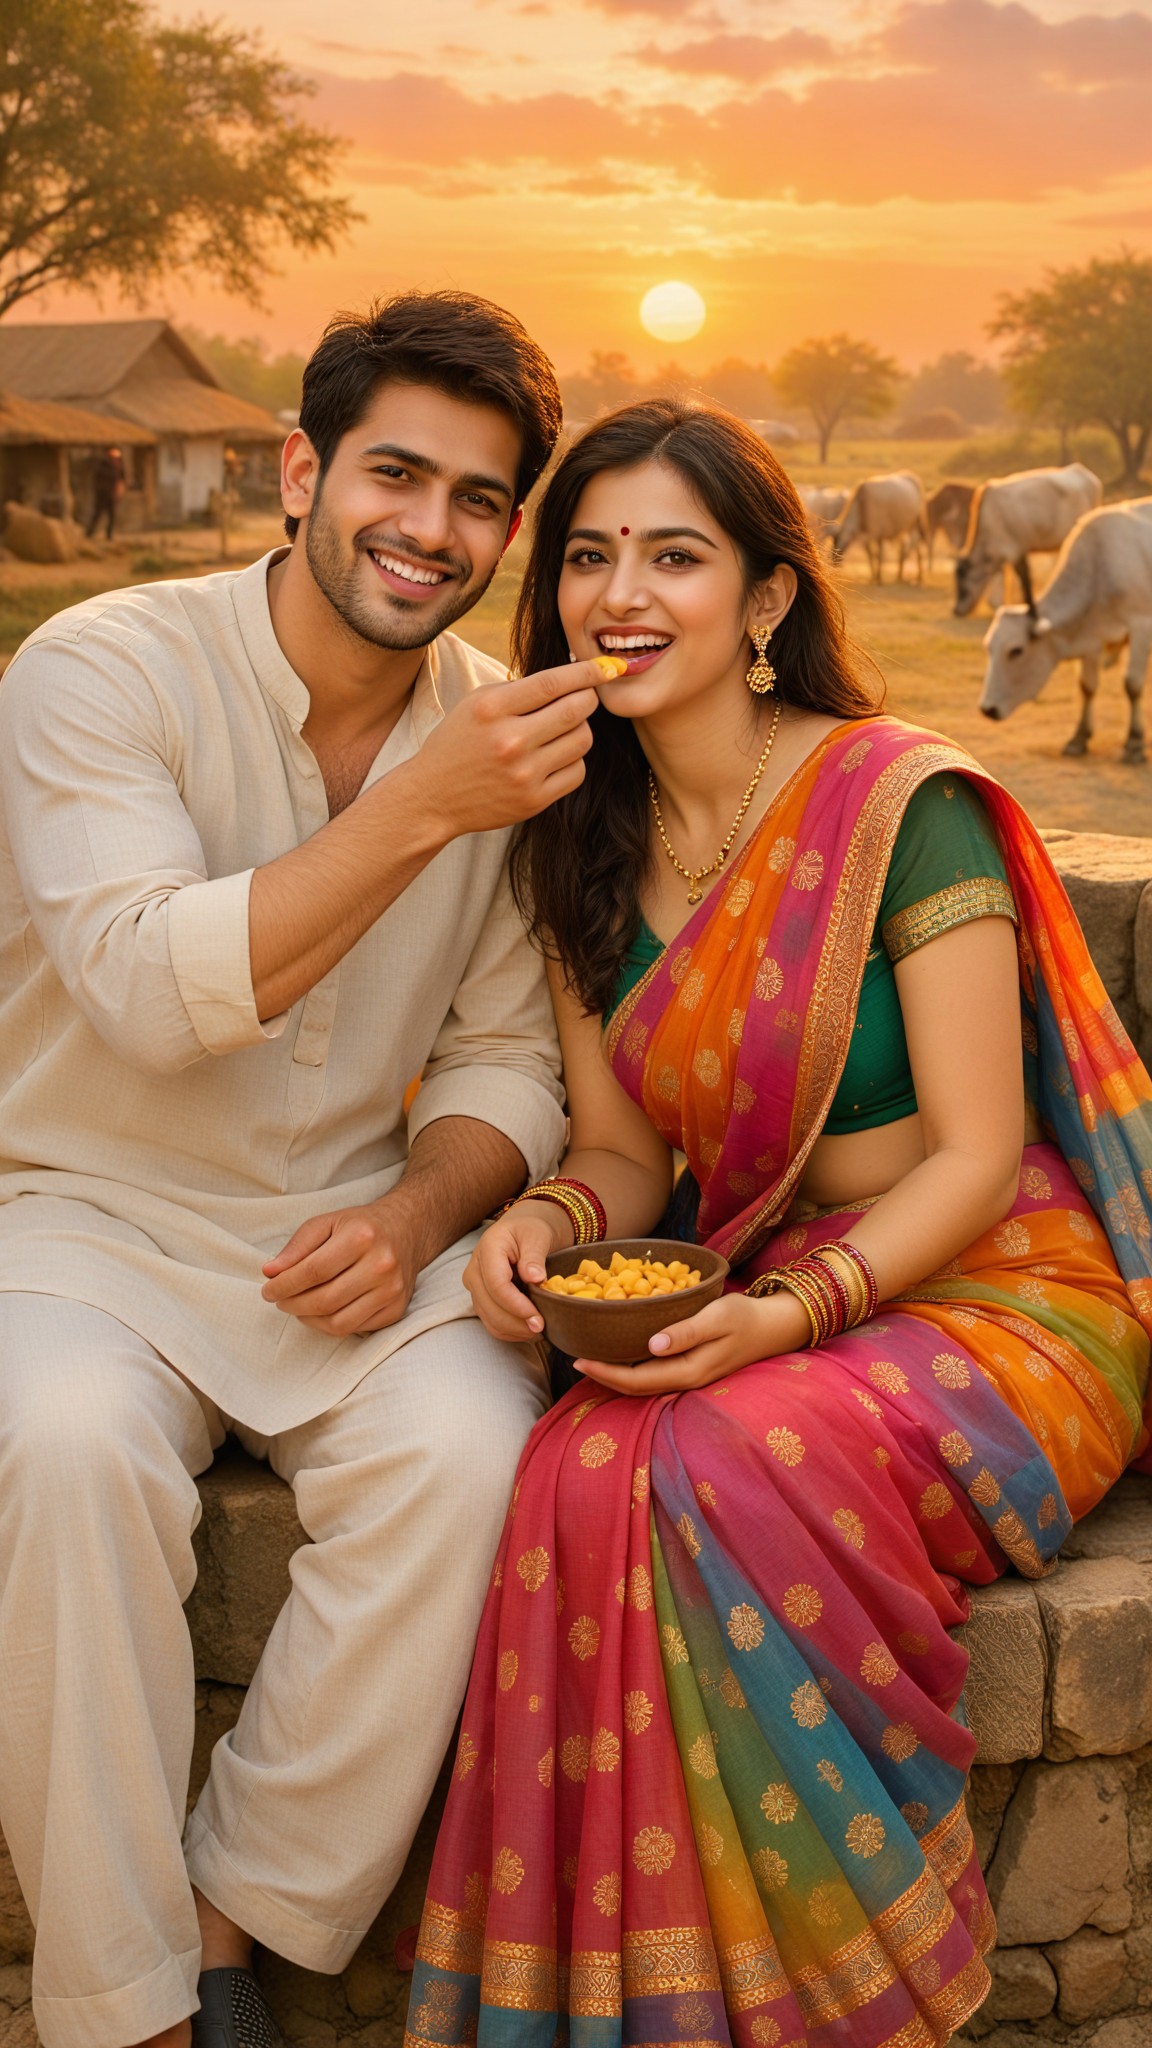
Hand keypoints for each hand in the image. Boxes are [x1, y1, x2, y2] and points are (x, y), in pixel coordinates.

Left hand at [260, 1200, 419, 1334]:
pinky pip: (354, 1329)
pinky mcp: (396, 1309)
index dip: (284, 1285)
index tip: (267, 1290)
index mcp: (362, 1236)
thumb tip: (270, 1273)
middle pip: (324, 1300)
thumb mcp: (326, 1223)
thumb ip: (296, 1247)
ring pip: (338, 1322)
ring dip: (308, 1319)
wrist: (406, 1231)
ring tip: (297, 1307)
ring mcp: (391, 1290)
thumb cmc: (359, 1227)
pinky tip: (321, 1312)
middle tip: (279, 1301)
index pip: (313, 1271)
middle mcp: (381, 1265)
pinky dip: (329, 1325)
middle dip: (292, 1304)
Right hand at [409, 656, 625, 836]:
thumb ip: (520, 690)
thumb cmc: (459, 742)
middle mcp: (509, 741)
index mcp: (492, 709)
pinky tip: (554, 757)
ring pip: (582, 740)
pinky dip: (572, 760)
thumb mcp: (477, 704)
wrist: (433, 797)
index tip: (606, 666)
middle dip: (588, 698)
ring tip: (561, 729)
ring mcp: (523, 774)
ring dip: (580, 730)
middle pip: (576, 710)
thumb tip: (574, 676)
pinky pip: (577, 771)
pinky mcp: (533, 800)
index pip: (553, 682)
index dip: (587, 672)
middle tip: (584, 697)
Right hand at [463, 1201, 573, 1341]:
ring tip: (538, 1332)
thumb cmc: (530, 1230)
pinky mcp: (480, 1298)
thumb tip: (535, 1279)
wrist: (521, 1231)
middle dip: (516, 1322)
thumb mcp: (537, 1236)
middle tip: (541, 1328)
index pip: (497, 1284)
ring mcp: (474, 1285)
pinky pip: (490, 1322)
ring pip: (488, 1318)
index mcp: (488, 1249)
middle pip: (489, 1305)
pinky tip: (528, 1330)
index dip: (516, 1305)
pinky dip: (509, 1331)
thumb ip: (535, 1256)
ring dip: (513, 1330)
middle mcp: (474, 1269)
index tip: (538, 1317)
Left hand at [575, 1289, 811, 1395]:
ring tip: (591, 1361)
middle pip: (636, 1388)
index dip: (605, 1372)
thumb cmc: (745, 1317)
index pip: (637, 1380)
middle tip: (575, 1360)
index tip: (579, 1359)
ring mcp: (689, 1378)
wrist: (774, 1327)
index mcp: (688, 1371)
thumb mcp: (717, 1318)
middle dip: (604, 1377)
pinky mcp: (692, 1370)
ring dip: (616, 1376)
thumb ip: (685, 1332)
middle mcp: (686, 1380)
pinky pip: (655, 1376)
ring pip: (644, 1384)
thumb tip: (651, 1347)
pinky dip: (633, 1369)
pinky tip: (622, 1356)